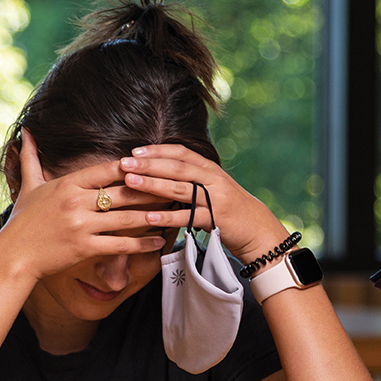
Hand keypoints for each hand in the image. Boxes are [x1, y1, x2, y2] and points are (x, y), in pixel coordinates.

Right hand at [0, 129, 170, 281]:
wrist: (12, 256)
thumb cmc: (22, 222)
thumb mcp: (27, 186)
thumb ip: (31, 158)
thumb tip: (26, 131)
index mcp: (67, 184)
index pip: (106, 169)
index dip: (131, 166)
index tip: (152, 164)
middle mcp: (75, 202)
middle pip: (122, 192)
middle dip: (150, 189)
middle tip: (173, 186)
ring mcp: (81, 225)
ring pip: (125, 217)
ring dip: (152, 215)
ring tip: (173, 213)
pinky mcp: (84, 248)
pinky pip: (119, 244)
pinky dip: (141, 243)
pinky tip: (158, 242)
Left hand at [119, 144, 290, 264]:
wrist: (257, 229)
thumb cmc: (228, 209)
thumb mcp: (211, 188)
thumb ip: (191, 179)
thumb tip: (159, 171)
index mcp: (210, 168)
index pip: (181, 153)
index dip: (157, 150)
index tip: (134, 151)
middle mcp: (213, 179)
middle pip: (177, 167)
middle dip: (149, 164)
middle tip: (124, 163)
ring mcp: (216, 198)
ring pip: (180, 189)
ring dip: (153, 185)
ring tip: (130, 183)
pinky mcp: (217, 219)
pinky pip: (188, 216)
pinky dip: (168, 217)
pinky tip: (150, 217)